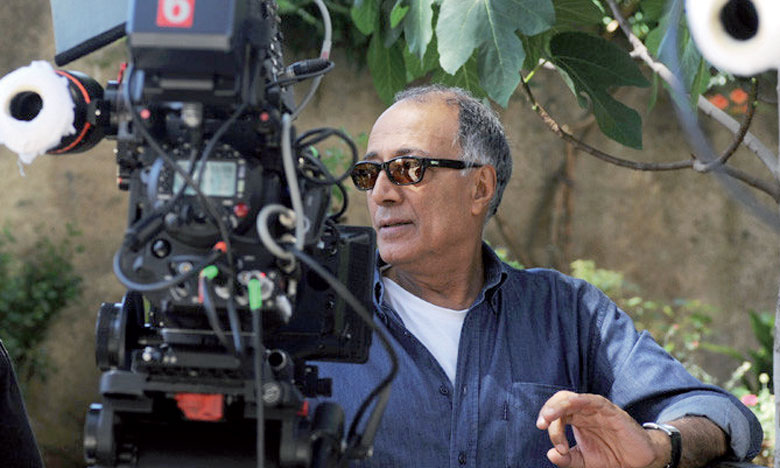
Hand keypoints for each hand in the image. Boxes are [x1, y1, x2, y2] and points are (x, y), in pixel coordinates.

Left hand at [536, 391, 668, 467]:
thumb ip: (567, 459)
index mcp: (576, 420)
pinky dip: (579, 401)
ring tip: (548, 418)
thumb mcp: (584, 462)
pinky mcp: (609, 410)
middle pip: (560, 402)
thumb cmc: (611, 458)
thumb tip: (550, 454)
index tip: (559, 449)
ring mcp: (595, 409)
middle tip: (541, 424)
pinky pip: (592, 400)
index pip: (556, 416)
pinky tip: (571, 407)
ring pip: (571, 398)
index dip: (552, 430)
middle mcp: (583, 412)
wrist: (639, 462)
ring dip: (558, 405)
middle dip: (547, 411)